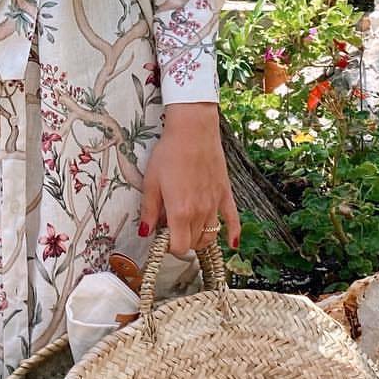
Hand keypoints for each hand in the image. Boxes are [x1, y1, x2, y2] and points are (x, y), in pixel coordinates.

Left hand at [137, 103, 239, 257]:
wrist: (193, 131)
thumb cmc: (170, 153)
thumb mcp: (151, 182)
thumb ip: (149, 211)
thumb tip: (144, 232)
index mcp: (180, 211)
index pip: (179, 247)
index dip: (169, 247)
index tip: (161, 238)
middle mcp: (200, 212)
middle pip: (194, 243)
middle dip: (181, 240)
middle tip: (170, 228)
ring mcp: (215, 204)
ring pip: (210, 236)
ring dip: (199, 238)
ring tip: (188, 229)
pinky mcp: (225, 194)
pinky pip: (233, 220)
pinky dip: (232, 234)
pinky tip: (232, 243)